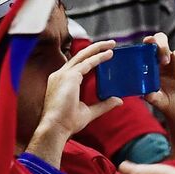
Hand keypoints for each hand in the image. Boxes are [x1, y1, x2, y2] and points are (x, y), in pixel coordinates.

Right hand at [27, 40, 121, 165]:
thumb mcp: (88, 112)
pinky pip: (87, 63)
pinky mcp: (69, 77)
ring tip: (112, 45)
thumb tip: (118, 100)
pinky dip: (98, 58)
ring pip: (83, 55)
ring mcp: (63, 74)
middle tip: (111, 44)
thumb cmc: (67, 123)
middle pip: (79, 56)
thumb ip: (103, 105)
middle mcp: (60, 75)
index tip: (102, 55)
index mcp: (61, 82)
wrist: (55, 128)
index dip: (90, 58)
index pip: (77, 65)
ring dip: (98, 48)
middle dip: (95, 48)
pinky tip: (109, 55)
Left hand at [144, 33, 174, 158]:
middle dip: (162, 47)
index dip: (149, 42)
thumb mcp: (160, 102)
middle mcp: (167, 59)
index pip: (150, 46)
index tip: (149, 45)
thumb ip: (153, 96)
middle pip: (162, 39)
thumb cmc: (170, 104)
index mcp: (154, 65)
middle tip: (165, 61)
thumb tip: (147, 94)